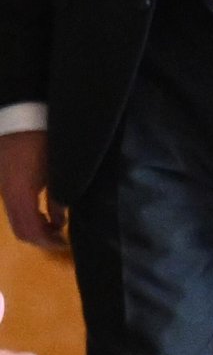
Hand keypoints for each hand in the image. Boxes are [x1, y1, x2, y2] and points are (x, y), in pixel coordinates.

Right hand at [0, 132, 66, 249]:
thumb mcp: (56, 172)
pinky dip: (28, 213)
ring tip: (54, 223)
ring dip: (34, 226)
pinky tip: (43, 209)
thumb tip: (59, 221)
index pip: (30, 231)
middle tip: (59, 236)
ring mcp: (2, 185)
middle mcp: (6, 192)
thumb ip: (58, 199)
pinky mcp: (2, 177)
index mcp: (19, 193)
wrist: (21, 111)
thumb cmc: (43, 139)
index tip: (64, 242)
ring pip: (15, 218)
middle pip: (20, 229)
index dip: (47, 242)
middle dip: (41, 238)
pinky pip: (13, 204)